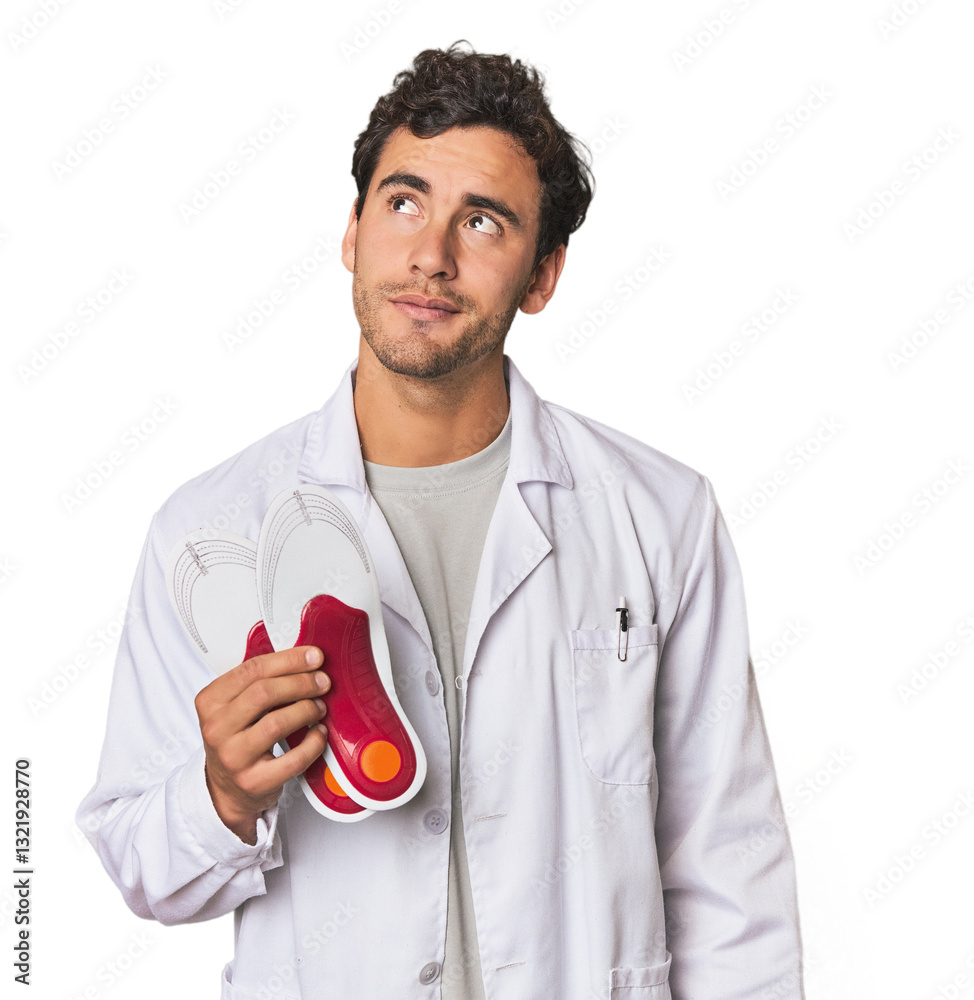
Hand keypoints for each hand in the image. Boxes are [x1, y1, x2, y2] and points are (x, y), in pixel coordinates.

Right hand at [194, 646, 329, 843]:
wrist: (225, 789)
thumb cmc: (237, 738)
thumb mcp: (234, 706)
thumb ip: (259, 682)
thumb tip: (306, 658)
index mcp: (210, 701)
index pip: (252, 670)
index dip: (289, 660)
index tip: (314, 656)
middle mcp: (216, 729)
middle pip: (264, 693)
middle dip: (301, 682)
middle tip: (323, 682)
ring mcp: (233, 758)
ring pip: (277, 723)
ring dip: (307, 709)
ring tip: (320, 706)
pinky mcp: (253, 783)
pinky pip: (293, 759)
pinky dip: (313, 743)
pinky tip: (319, 733)